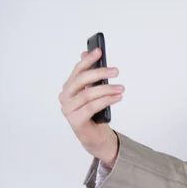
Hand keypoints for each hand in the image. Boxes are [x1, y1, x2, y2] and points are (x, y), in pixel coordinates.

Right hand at [59, 48, 123, 167]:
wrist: (95, 136)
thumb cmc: (95, 113)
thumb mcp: (94, 92)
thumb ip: (90, 76)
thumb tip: (86, 53)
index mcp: (68, 88)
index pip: (77, 71)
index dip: (88, 60)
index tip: (99, 50)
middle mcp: (65, 98)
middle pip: (81, 81)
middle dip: (99, 73)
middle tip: (116, 71)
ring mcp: (68, 110)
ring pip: (88, 95)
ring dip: (107, 89)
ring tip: (121, 88)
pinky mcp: (75, 121)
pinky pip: (92, 107)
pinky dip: (106, 101)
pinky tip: (118, 97)